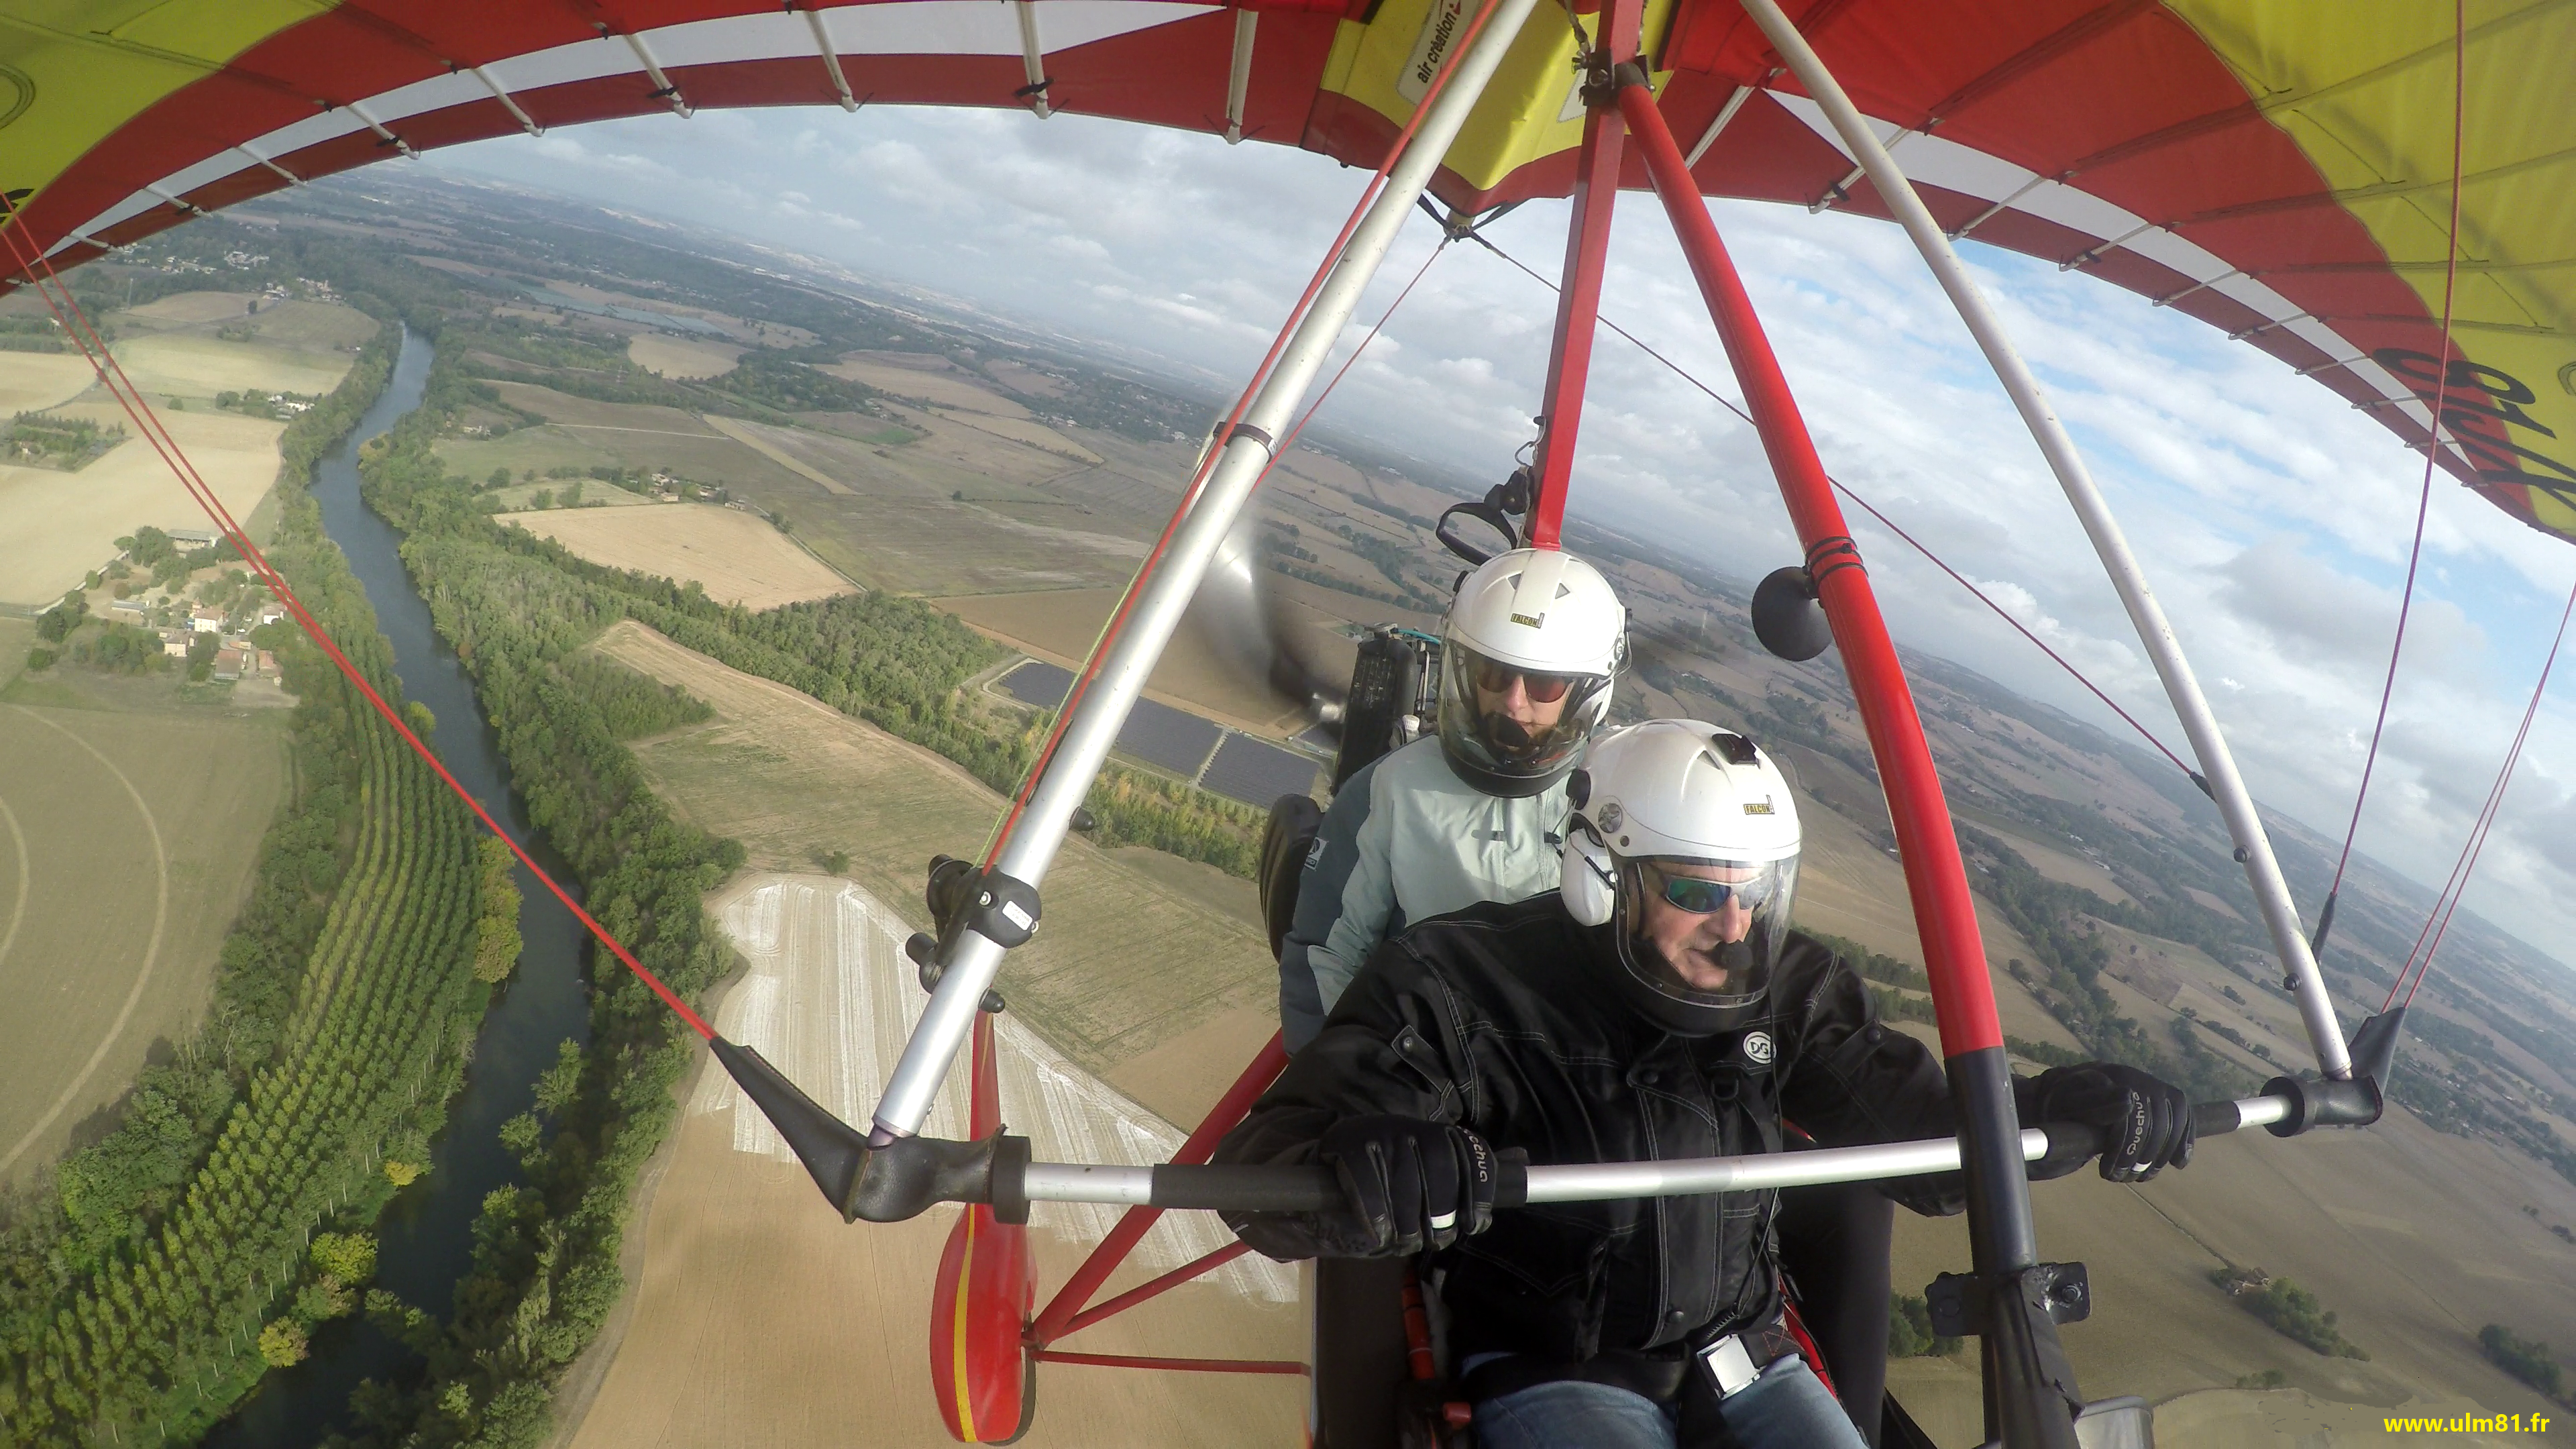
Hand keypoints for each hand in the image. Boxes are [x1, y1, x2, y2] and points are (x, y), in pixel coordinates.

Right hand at [1316, 1115, 1497, 1254]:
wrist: (1336, 1157)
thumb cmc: (1396, 1173)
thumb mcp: (1436, 1169)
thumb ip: (1472, 1169)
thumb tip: (1522, 1159)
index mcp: (1440, 1133)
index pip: (1472, 1155)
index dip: (1479, 1193)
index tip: (1474, 1225)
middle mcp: (1412, 1126)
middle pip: (1441, 1171)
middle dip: (1442, 1213)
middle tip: (1434, 1239)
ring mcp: (1379, 1133)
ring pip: (1405, 1183)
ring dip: (1407, 1223)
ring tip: (1404, 1242)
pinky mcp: (1347, 1145)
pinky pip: (1367, 1183)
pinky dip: (1376, 1215)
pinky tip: (1379, 1233)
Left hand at [2028, 1064, 2193, 1181]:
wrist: (2070, 1096)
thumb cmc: (2063, 1104)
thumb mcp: (2065, 1104)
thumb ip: (2091, 1102)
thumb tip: (2127, 1100)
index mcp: (2110, 1076)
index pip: (2128, 1118)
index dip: (2121, 1150)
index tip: (2107, 1172)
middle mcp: (2136, 1078)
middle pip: (2153, 1125)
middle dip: (2137, 1159)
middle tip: (2119, 1178)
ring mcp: (2154, 1087)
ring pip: (2171, 1126)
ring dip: (2157, 1158)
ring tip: (2139, 1177)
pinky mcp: (2166, 1099)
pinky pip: (2185, 1118)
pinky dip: (2183, 1142)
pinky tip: (2177, 1164)